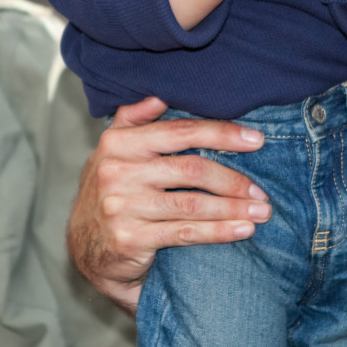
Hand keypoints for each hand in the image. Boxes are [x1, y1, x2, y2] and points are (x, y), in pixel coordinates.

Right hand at [66, 97, 270, 312]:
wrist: (85, 249)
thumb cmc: (110, 193)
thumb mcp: (111, 153)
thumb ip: (132, 121)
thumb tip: (157, 96)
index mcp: (118, 143)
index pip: (179, 132)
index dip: (221, 134)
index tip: (256, 140)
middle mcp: (116, 171)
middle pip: (190, 169)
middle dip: (233, 179)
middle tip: (262, 190)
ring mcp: (122, 206)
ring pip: (192, 204)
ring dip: (233, 208)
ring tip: (262, 211)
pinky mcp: (130, 238)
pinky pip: (185, 233)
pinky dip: (219, 231)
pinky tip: (243, 230)